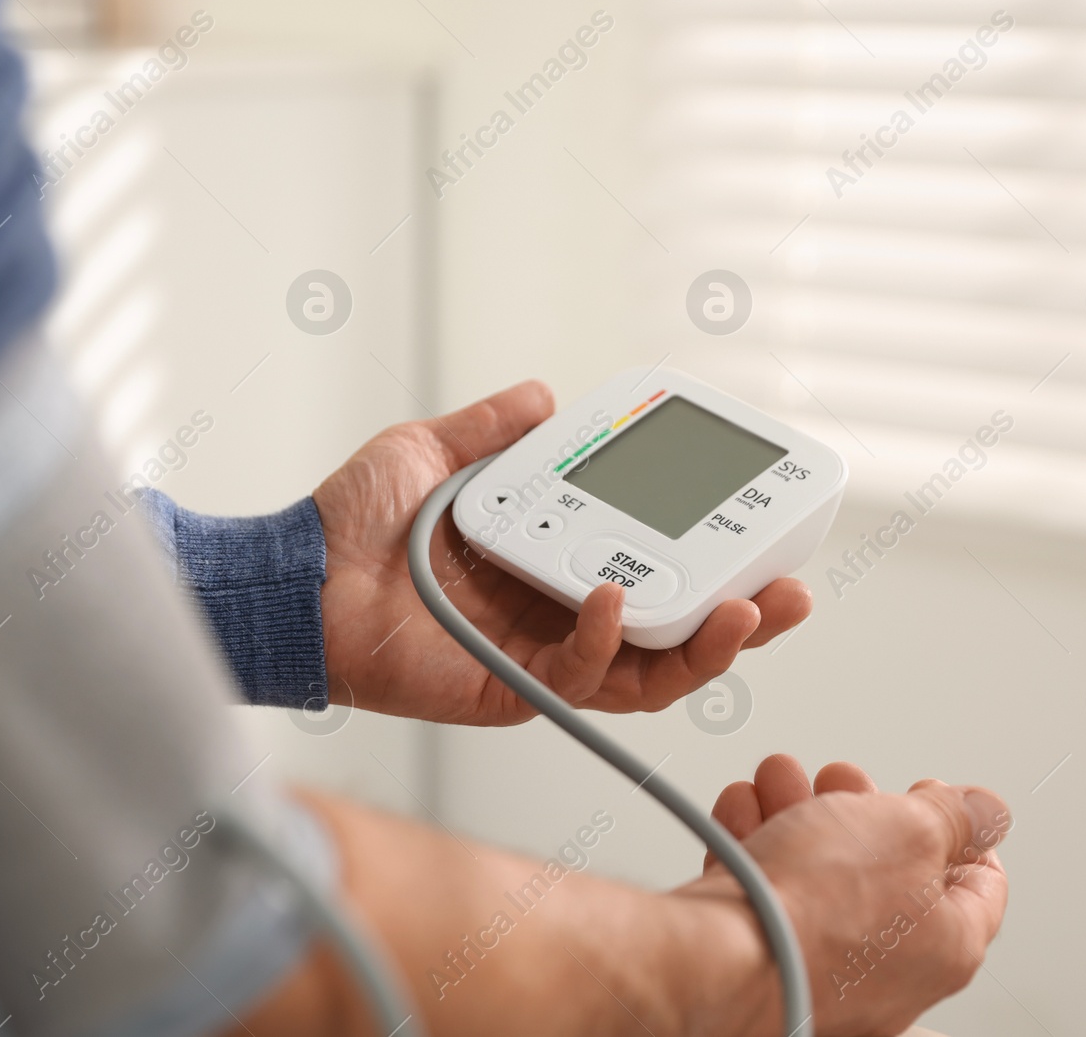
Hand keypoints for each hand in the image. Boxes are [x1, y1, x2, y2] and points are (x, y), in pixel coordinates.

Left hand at [311, 380, 811, 724]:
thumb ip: (492, 430)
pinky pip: (576, 675)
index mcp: (550, 565)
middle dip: (742, 616)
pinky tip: (613, 595)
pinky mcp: (509, 690)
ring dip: (705, 644)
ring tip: (749, 609)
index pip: (651, 567)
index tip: (761, 527)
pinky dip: (605, 640)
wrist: (293, 578)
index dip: (709, 557)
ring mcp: (538, 659)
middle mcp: (556, 618)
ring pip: (647, 671)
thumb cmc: (350, 524)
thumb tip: (545, 395)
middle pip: (672, 632)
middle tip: (791, 588)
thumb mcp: (431, 452)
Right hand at [679, 755, 1010, 1036]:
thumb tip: (986, 811)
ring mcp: (825, 971)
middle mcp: (891, 973)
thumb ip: (956, 813)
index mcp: (948, 946)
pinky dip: (757, 845)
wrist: (716, 954)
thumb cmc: (814, 907)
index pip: (980, 881)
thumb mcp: (909, 828)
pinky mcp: (766, 962)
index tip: (932, 797)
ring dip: (799, 812)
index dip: (959, 827)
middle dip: (858, 806)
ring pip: (821, 875)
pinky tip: (745, 811)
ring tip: (778, 779)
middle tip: (840, 780)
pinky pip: (769, 895)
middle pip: (888, 869)